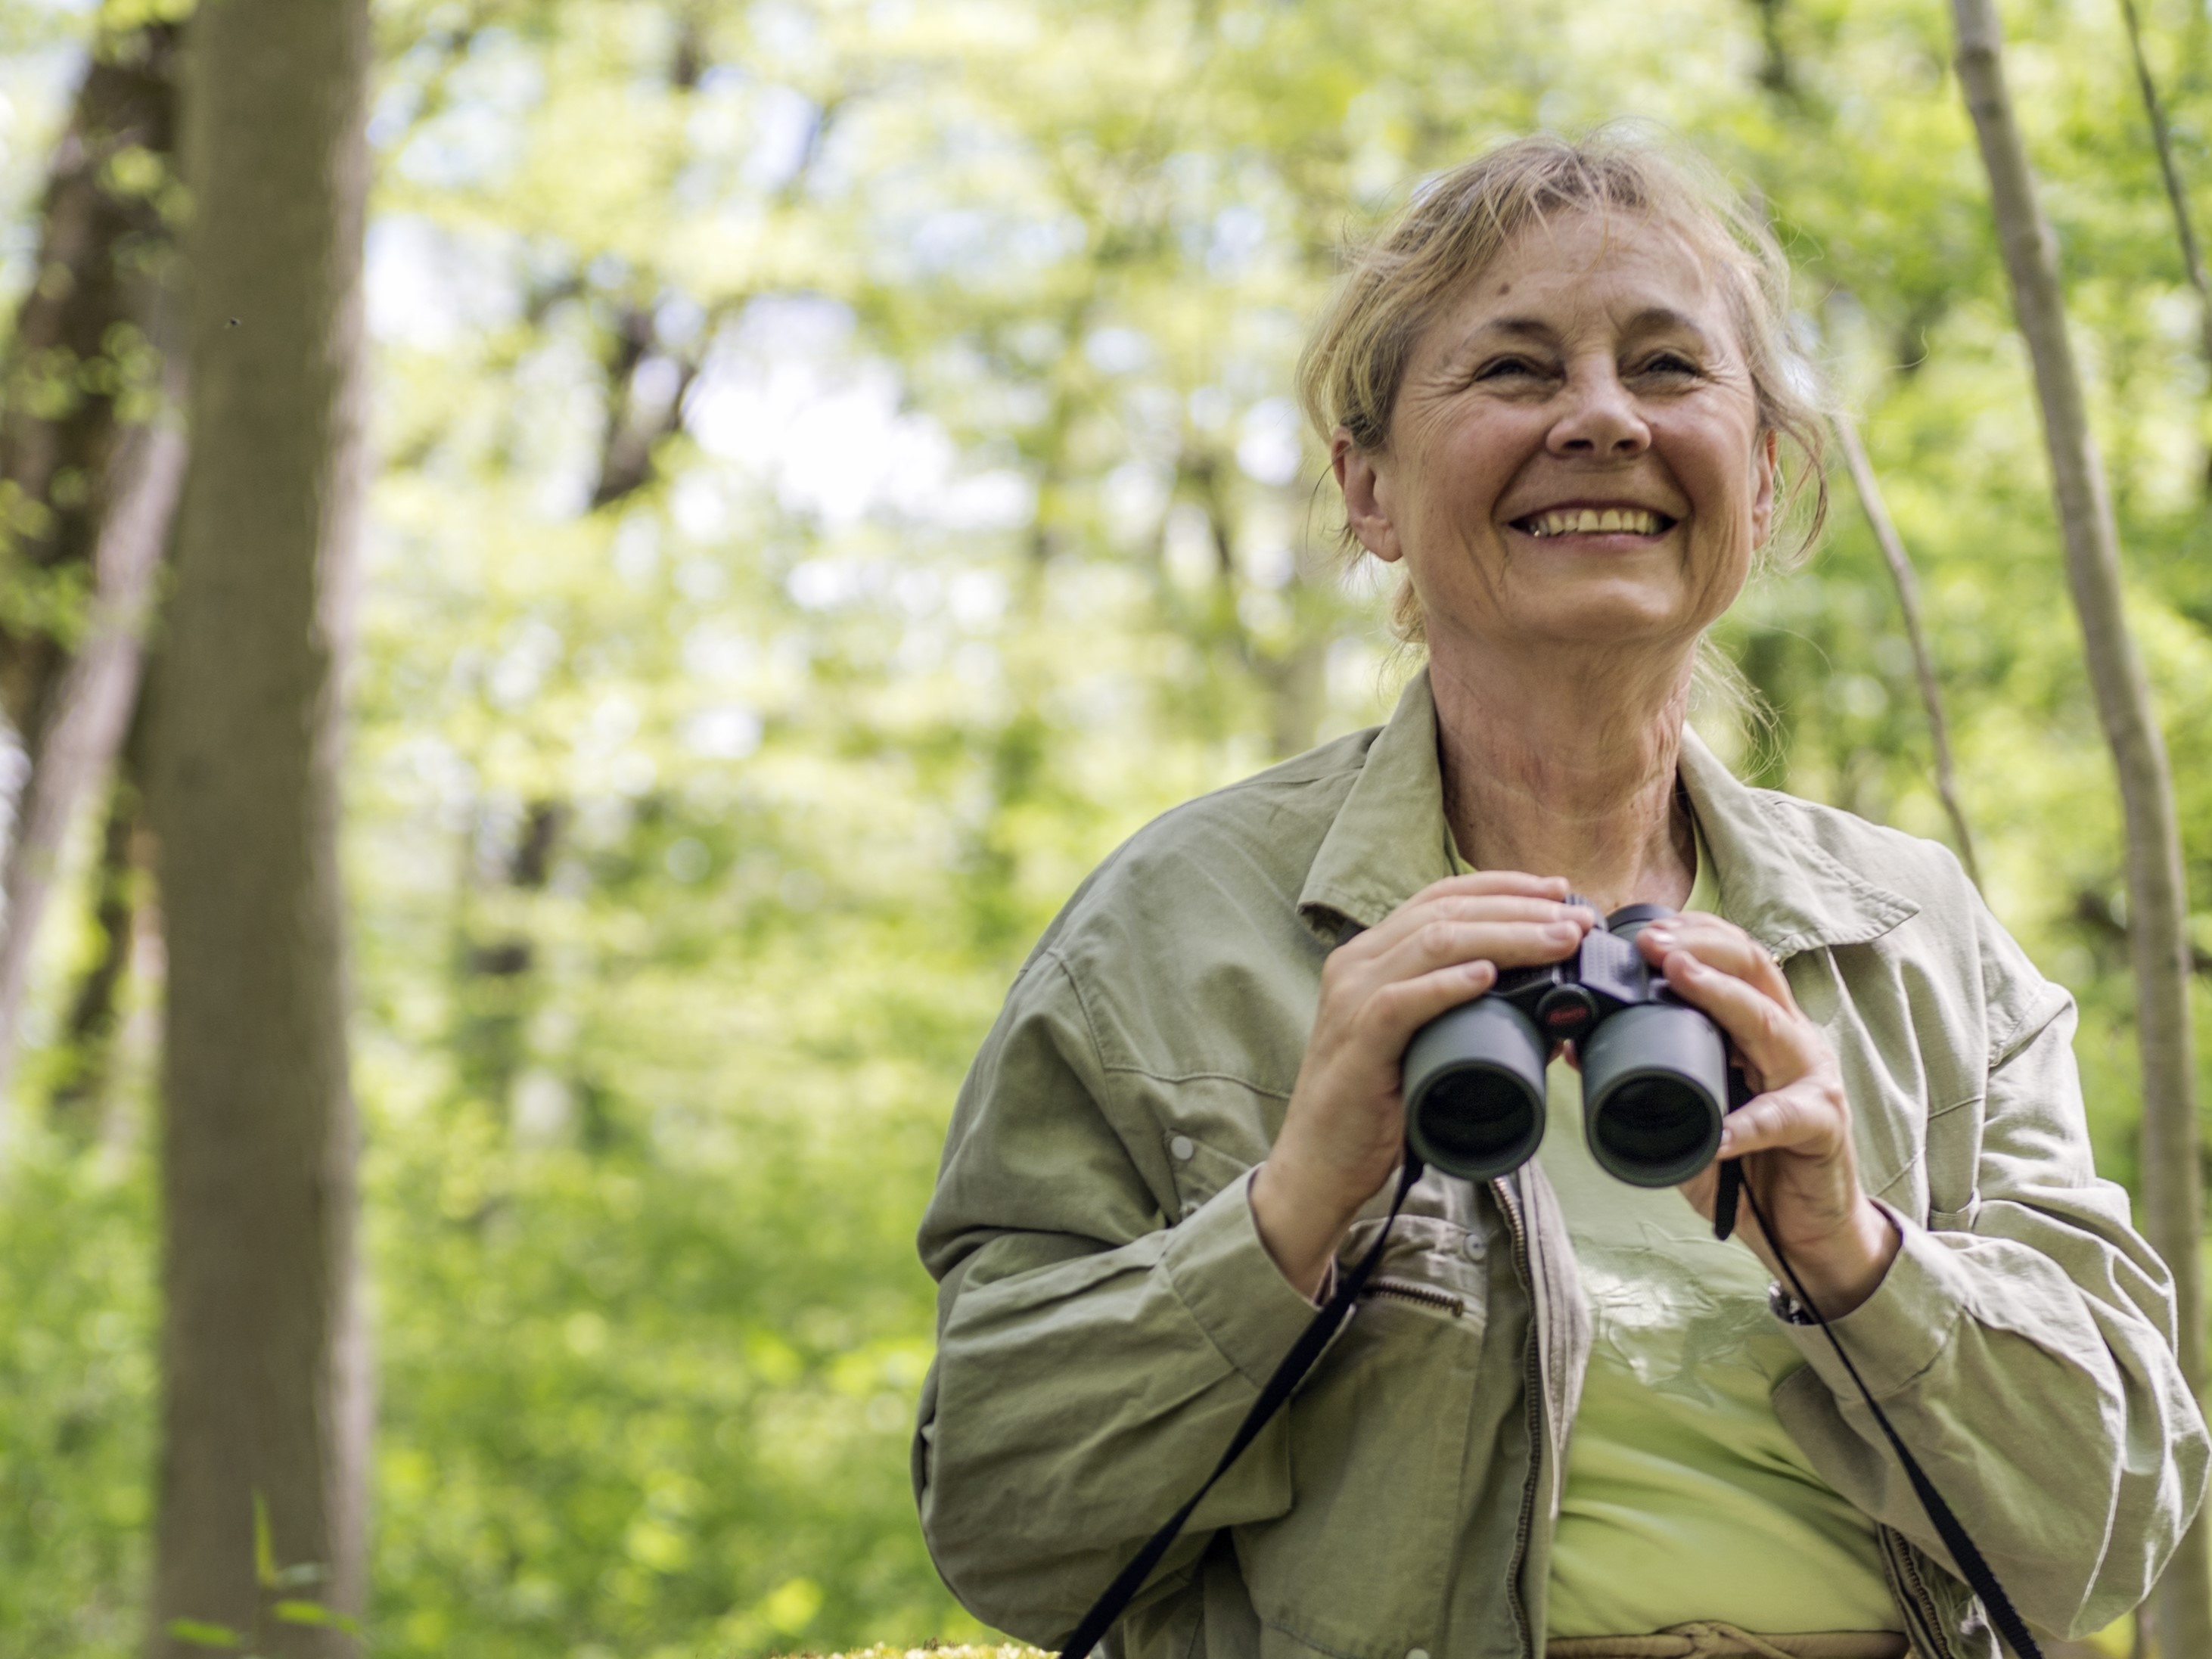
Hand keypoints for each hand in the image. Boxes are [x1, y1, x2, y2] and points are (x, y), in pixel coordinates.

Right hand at [1251, 872, 1593, 1296]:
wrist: (1317, 1165)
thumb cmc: (1374, 1108)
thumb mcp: (1419, 1043)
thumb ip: (1458, 1012)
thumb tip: (1542, 1003)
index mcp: (1370, 955)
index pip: (1440, 897)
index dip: (1502, 887)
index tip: (1558, 891)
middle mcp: (1356, 964)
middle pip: (1445, 912)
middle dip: (1519, 908)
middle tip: (1576, 919)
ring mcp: (1351, 999)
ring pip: (1433, 944)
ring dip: (1505, 937)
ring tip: (1557, 942)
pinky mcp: (1356, 1041)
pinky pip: (1403, 1001)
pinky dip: (1449, 985)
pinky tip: (1488, 976)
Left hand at [1636, 914, 1899, 1316]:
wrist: (1804, 1228)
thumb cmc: (1746, 1161)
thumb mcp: (1688, 1110)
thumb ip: (1646, 1077)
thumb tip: (1576, 1045)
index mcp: (1760, 1026)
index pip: (1733, 957)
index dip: (1690, 936)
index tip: (1637, 930)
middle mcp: (1790, 1039)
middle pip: (1754, 969)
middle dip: (1699, 947)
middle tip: (1648, 942)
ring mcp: (1812, 1079)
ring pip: (1771, 1026)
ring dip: (1722, 998)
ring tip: (1679, 979)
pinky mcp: (1823, 1127)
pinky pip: (1785, 1118)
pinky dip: (1749, 1122)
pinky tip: (1721, 1131)